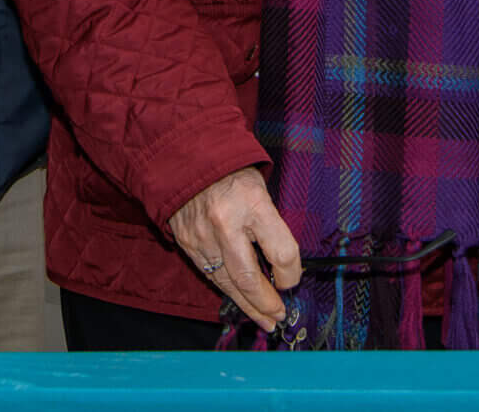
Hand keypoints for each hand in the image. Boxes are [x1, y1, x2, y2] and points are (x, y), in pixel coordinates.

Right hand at [168, 166, 300, 330]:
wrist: (186, 158)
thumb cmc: (231, 173)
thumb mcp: (260, 189)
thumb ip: (271, 225)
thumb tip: (285, 265)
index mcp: (252, 203)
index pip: (282, 252)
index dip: (292, 274)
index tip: (292, 280)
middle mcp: (226, 224)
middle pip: (251, 278)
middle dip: (267, 302)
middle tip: (278, 315)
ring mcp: (203, 237)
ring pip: (227, 284)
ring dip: (248, 305)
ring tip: (264, 319)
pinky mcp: (188, 245)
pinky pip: (210, 275)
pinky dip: (227, 290)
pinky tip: (239, 299)